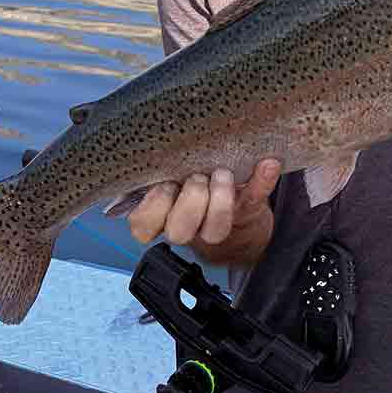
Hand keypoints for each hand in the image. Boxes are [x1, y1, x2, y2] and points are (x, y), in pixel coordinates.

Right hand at [127, 159, 281, 247]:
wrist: (238, 218)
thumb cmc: (192, 189)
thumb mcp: (166, 179)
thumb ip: (149, 170)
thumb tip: (124, 162)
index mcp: (162, 216)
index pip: (143, 225)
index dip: (153, 208)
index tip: (164, 185)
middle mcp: (188, 226)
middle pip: (179, 230)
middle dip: (189, 202)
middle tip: (197, 178)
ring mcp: (219, 223)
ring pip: (216, 228)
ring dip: (220, 199)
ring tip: (223, 174)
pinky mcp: (249, 211)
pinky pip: (257, 199)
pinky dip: (263, 180)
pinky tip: (268, 164)